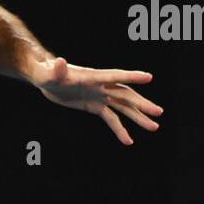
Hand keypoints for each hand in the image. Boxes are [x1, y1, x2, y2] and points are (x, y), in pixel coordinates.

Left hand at [31, 57, 163, 144]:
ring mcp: (99, 96)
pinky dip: (120, 129)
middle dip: (141, 103)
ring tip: (154, 127)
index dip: (130, 76)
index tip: (148, 77)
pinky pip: (111, 118)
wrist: (44, 77)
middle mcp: (100, 86)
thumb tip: (59, 62)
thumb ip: (55, 71)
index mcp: (92, 76)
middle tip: (159, 112)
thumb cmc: (45, 73)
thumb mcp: (48, 74)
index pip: (114, 76)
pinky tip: (129, 141)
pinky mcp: (94, 106)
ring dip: (138, 117)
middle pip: (125, 94)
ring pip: (123, 107)